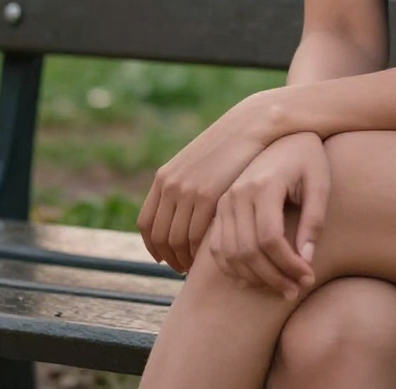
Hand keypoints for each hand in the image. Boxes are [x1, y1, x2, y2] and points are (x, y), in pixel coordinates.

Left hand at [137, 90, 280, 272]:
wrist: (249, 126)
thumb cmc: (228, 146)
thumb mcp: (197, 163)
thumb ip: (184, 184)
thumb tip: (178, 212)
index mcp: (164, 177)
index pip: (146, 224)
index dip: (153, 246)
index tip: (163, 258)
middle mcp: (171, 185)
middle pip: (160, 236)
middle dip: (169, 257)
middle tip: (183, 268)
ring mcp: (187, 190)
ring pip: (176, 240)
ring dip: (183, 258)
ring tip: (196, 266)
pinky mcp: (207, 195)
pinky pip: (195, 235)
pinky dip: (198, 252)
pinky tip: (209, 254)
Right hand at [209, 133, 330, 297]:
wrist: (284, 135)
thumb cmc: (308, 160)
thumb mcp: (320, 183)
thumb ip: (314, 221)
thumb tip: (305, 262)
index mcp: (263, 184)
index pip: (270, 238)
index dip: (289, 264)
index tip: (309, 278)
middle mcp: (238, 193)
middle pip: (248, 251)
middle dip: (273, 277)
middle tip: (296, 290)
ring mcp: (225, 201)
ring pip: (229, 254)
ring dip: (255, 279)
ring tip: (282, 288)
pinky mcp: (220, 209)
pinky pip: (217, 249)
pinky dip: (234, 270)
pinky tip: (259, 278)